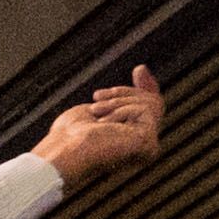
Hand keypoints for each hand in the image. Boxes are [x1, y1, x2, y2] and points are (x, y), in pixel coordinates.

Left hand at [34, 65, 165, 183]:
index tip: (139, 70)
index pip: (151, 109)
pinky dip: (121, 109)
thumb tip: (142, 68)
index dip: (148, 87)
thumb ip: (121, 96)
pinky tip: (105, 122)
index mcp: (132, 142)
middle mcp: (144, 148)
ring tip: (96, 112)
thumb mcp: (99, 107)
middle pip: (153, 103)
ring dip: (117, 102)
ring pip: (149, 104)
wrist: (65, 150)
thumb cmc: (71, 135)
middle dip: (124, 92)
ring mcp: (148, 146)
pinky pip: (145, 110)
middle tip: (96, 97)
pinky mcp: (148, 142)